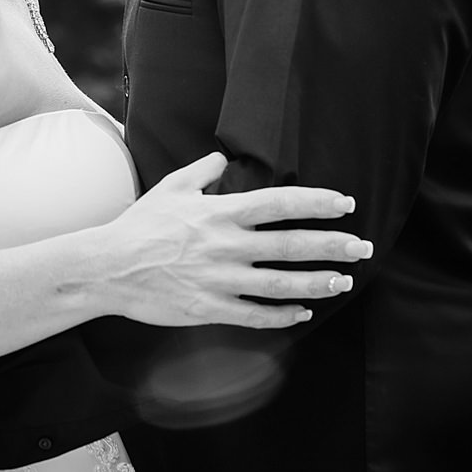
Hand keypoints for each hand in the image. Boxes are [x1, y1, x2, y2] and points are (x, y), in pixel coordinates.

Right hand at [99, 152, 369, 328]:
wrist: (107, 268)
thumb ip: (203, 170)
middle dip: (332, 246)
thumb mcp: (172, 187)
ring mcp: (219, 279)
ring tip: (344, 281)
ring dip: (316, 283)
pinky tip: (303, 311)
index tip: (346, 205)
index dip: (317, 203)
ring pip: (279, 284)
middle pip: (291, 245)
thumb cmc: (140, 225)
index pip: (281, 203)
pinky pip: (253, 314)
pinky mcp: (208, 308)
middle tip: (364, 248)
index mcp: (222, 212)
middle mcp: (226, 245)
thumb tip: (223, 157)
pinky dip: (282, 315)